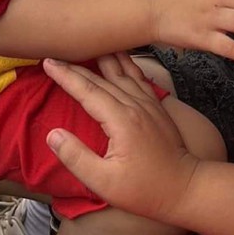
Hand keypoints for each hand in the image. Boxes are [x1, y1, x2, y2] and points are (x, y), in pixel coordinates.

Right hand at [44, 53, 199, 223]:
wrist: (185, 188)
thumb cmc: (143, 190)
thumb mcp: (104, 183)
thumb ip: (76, 157)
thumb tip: (53, 134)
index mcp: (121, 120)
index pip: (87, 90)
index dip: (65, 75)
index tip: (48, 62)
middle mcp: (135, 105)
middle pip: (101, 78)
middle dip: (75, 66)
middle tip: (55, 55)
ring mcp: (148, 103)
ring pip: (121, 71)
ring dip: (102, 57)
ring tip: (86, 44)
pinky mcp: (156, 106)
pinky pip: (138, 76)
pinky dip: (125, 62)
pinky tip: (120, 56)